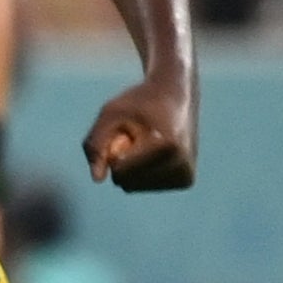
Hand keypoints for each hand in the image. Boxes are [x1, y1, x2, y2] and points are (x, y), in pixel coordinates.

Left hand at [82, 76, 195, 193]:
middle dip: (121, 161)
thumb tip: (97, 179)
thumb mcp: (110, 115)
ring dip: (130, 166)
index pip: (120, 172)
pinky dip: (140, 171)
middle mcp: (181, 164)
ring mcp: (185, 175)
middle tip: (138, 135)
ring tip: (146, 142)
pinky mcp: (186, 181)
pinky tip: (153, 152)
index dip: (112, 152)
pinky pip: (145, 186)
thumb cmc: (138, 103)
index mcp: (167, 147)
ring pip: (134, 187)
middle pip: (126, 182)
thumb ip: (96, 145)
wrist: (175, 95)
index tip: (129, 130)